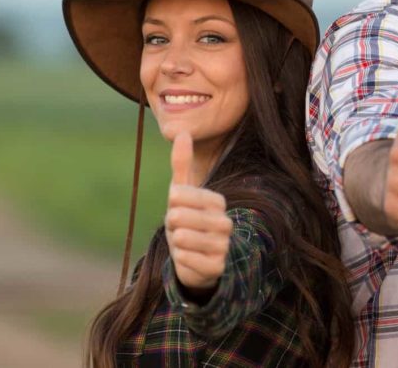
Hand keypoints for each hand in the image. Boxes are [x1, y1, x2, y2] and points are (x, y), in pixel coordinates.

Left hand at [165, 132, 232, 293]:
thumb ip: (182, 163)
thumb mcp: (181, 192)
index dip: (172, 204)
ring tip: (185, 244)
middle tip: (182, 230)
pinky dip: (180, 260)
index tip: (181, 210)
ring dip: (175, 243)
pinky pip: (185, 259)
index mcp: (217, 201)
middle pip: (178, 217)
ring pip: (181, 238)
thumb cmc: (187, 221)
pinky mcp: (217, 267)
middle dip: (172, 226)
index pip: (179, 194)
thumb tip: (182, 131)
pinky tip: (189, 259)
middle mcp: (225, 222)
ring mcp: (224, 246)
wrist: (196, 259)